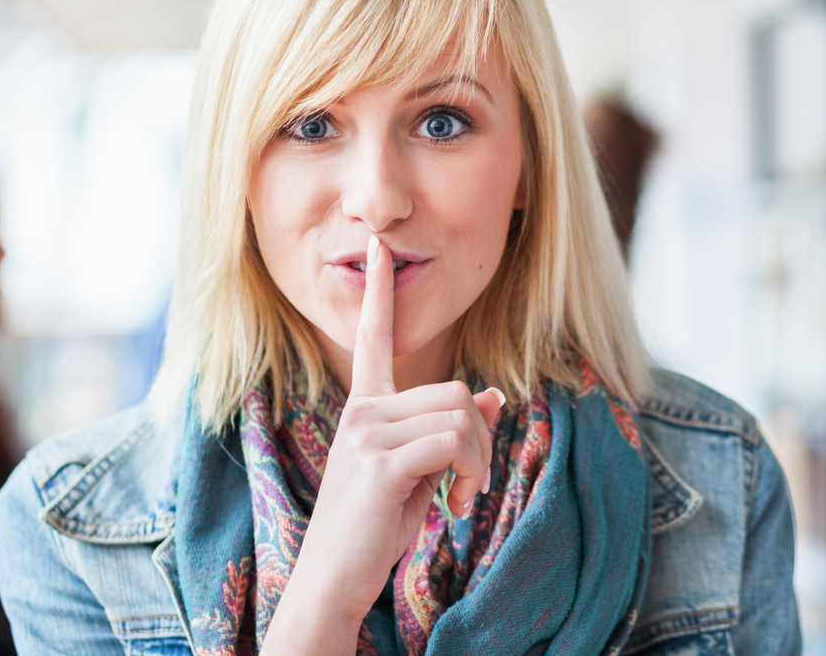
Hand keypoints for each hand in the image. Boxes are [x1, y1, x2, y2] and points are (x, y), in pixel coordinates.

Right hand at [263, 236, 503, 653]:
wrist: (333, 580)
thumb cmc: (372, 528)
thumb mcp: (419, 473)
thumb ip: (449, 432)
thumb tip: (492, 395)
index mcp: (367, 408)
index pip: (372, 337)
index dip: (380, 291)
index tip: (377, 246)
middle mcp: (363, 410)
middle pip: (455, 390)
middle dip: (480, 441)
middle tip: (468, 487)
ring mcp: (367, 432)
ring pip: (460, 413)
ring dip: (478, 462)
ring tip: (459, 499)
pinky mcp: (379, 460)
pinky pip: (453, 441)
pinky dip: (469, 473)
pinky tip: (451, 506)